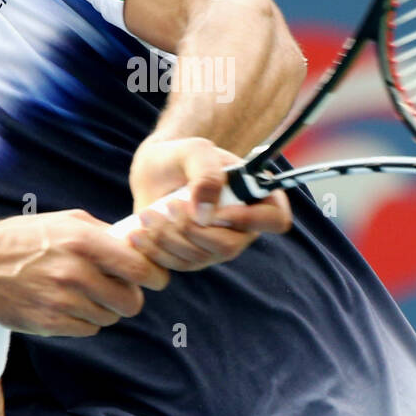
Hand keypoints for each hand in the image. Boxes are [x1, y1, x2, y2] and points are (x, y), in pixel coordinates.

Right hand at [0, 210, 168, 337]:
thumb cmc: (25, 239)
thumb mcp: (65, 221)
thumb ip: (105, 233)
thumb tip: (139, 245)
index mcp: (83, 241)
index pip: (139, 268)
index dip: (155, 276)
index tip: (155, 278)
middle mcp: (75, 272)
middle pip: (131, 301)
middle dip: (129, 296)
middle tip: (117, 288)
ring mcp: (62, 301)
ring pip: (111, 317)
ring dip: (105, 308)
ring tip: (85, 293)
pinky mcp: (51, 323)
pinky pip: (89, 329)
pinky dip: (86, 320)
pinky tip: (69, 304)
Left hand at [125, 137, 291, 271]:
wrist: (155, 170)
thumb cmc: (182, 156)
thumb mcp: (195, 151)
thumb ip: (207, 173)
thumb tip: (206, 215)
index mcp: (256, 198)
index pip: (275, 219)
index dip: (251, 221)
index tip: (218, 211)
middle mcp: (241, 228)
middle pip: (230, 247)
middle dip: (194, 230)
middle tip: (170, 206)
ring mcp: (216, 246)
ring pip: (200, 257)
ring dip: (169, 237)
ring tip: (148, 213)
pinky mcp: (191, 258)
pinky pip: (177, 265)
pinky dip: (155, 250)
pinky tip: (139, 232)